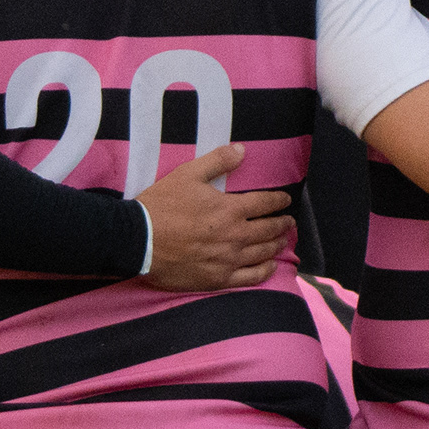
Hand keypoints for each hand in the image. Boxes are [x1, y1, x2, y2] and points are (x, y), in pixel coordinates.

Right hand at [135, 144, 294, 291]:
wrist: (138, 240)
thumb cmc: (162, 205)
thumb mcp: (188, 174)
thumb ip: (217, 161)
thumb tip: (242, 150)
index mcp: (230, 210)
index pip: (265, 204)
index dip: (279, 201)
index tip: (285, 200)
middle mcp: (235, 236)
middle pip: (268, 230)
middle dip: (282, 224)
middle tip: (289, 222)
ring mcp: (228, 260)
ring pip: (262, 253)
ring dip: (276, 245)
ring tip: (282, 241)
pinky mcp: (217, 279)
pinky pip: (249, 278)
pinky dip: (264, 272)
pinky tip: (270, 267)